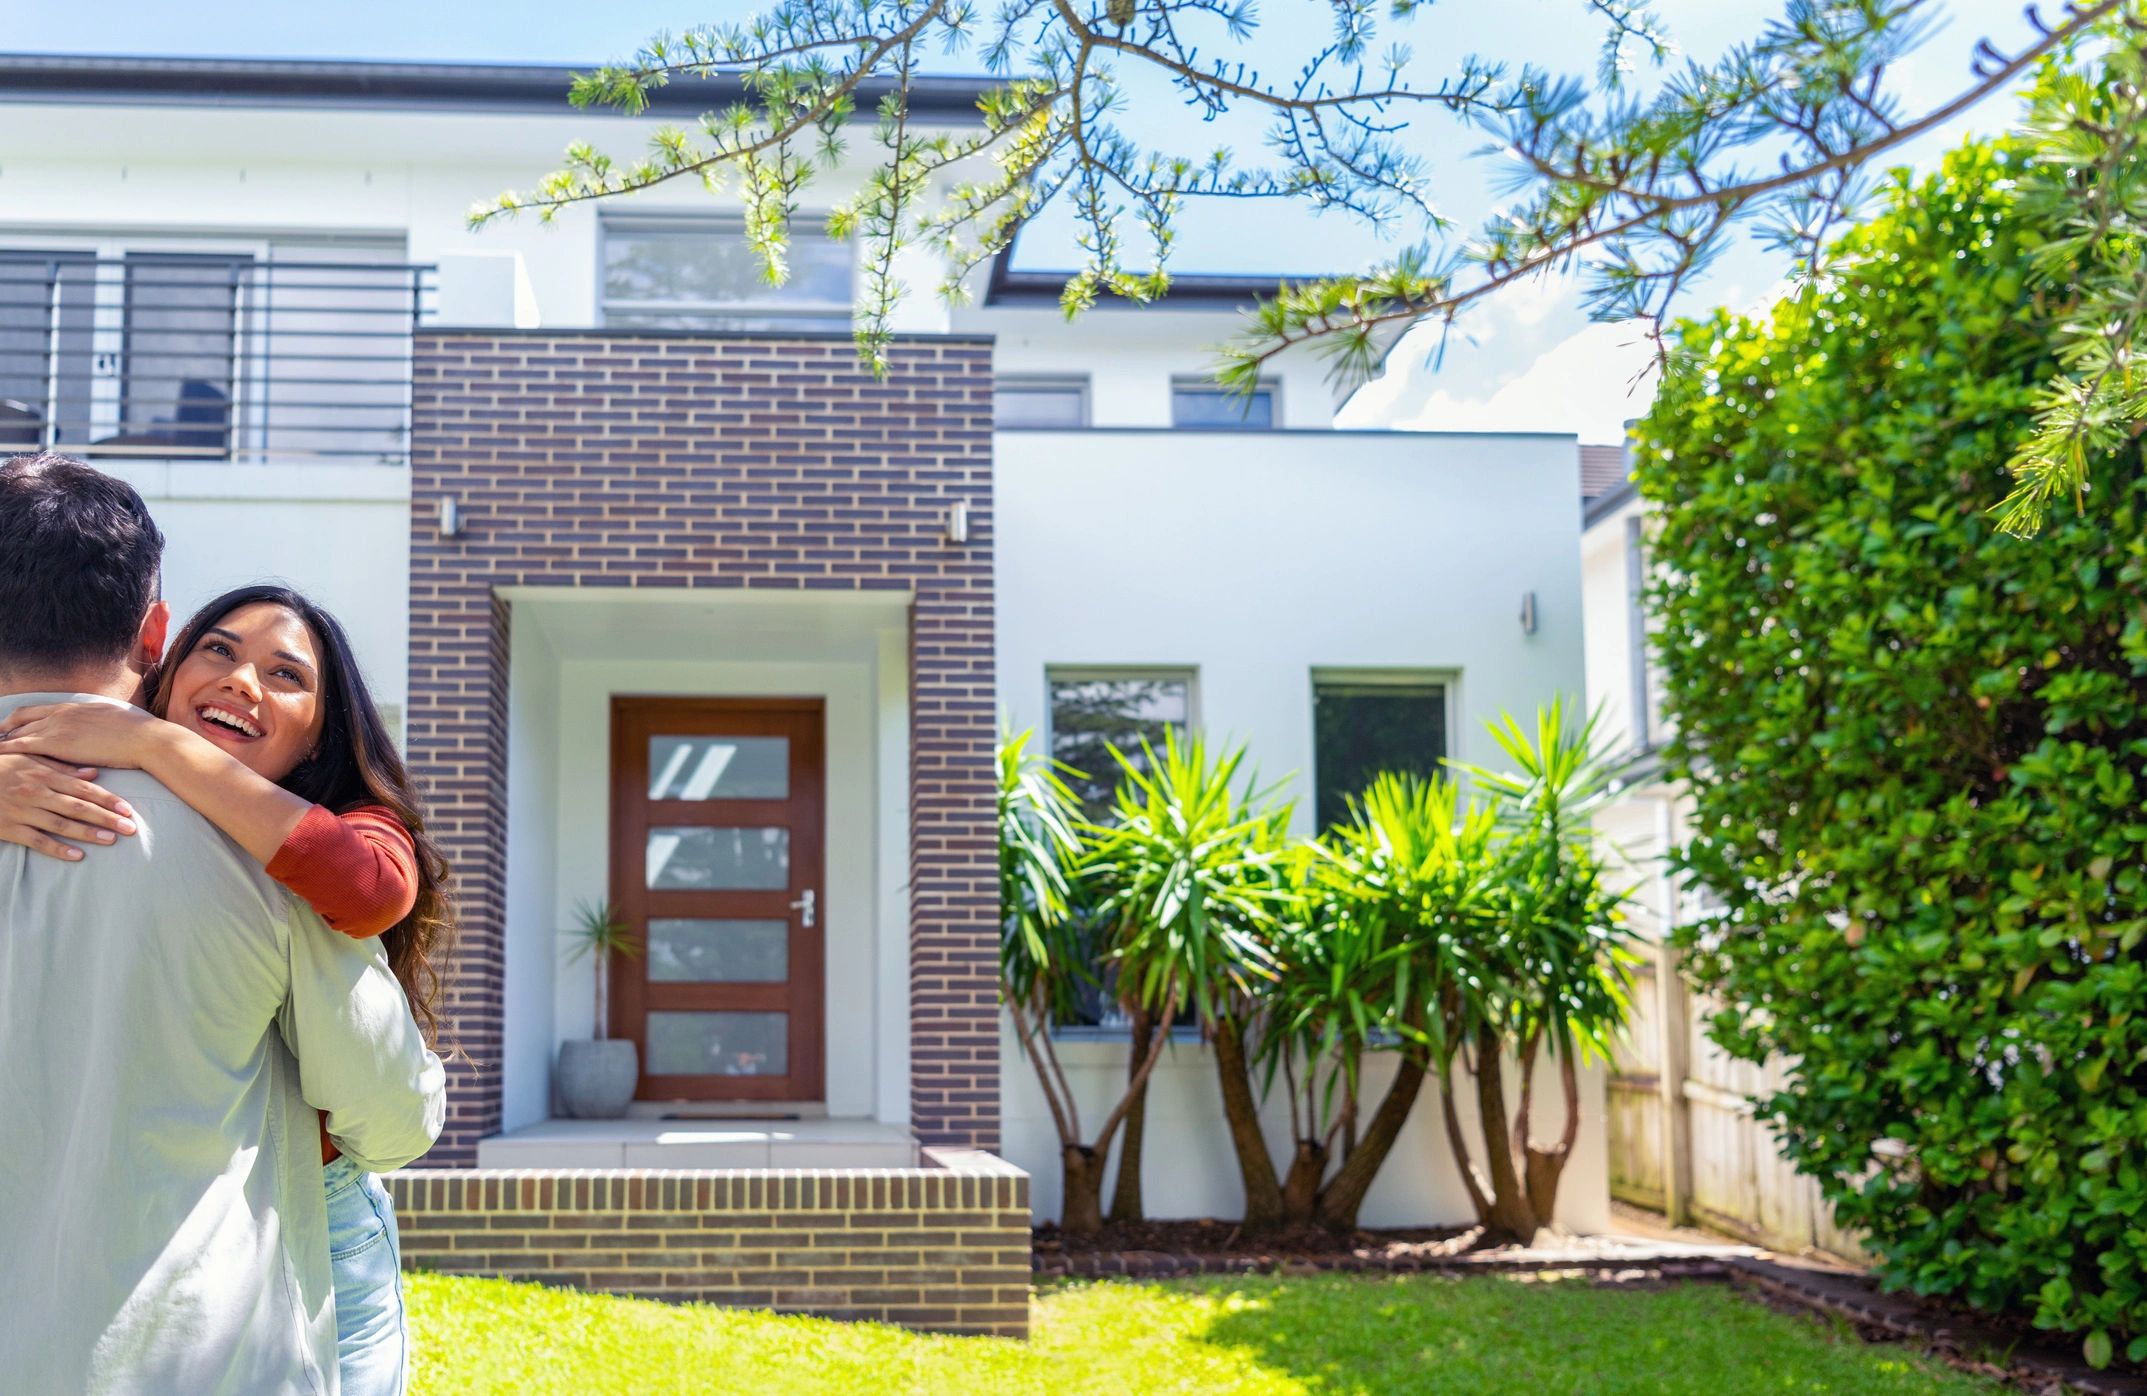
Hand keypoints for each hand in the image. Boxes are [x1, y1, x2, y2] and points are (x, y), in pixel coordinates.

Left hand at [0, 701, 165, 770]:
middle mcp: (61, 713)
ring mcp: (57, 726)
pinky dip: (5, 750)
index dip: (21, 720)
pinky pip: (20, 745)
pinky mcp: (56, 742)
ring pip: (17, 731)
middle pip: (22, 719)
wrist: (145, 739)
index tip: (10, 728)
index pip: (38, 711)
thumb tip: (102, 728)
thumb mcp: (114, 722)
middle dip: (5, 729)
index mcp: (75, 707)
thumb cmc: (138, 735)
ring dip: (1, 741)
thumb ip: (99, 723)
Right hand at [0, 752, 136, 861]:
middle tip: (131, 827)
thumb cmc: (1, 768)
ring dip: (87, 833)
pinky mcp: (9, 828)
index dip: (107, 799)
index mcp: (43, 774)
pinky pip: (37, 840)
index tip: (128, 808)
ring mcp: (23, 811)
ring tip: (111, 839)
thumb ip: (62, 766)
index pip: (83, 788)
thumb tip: (94, 773)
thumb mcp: (29, 759)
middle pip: (77, 806)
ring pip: (61, 824)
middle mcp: (36, 792)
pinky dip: (57, 848)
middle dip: (106, 817)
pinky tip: (77, 856)